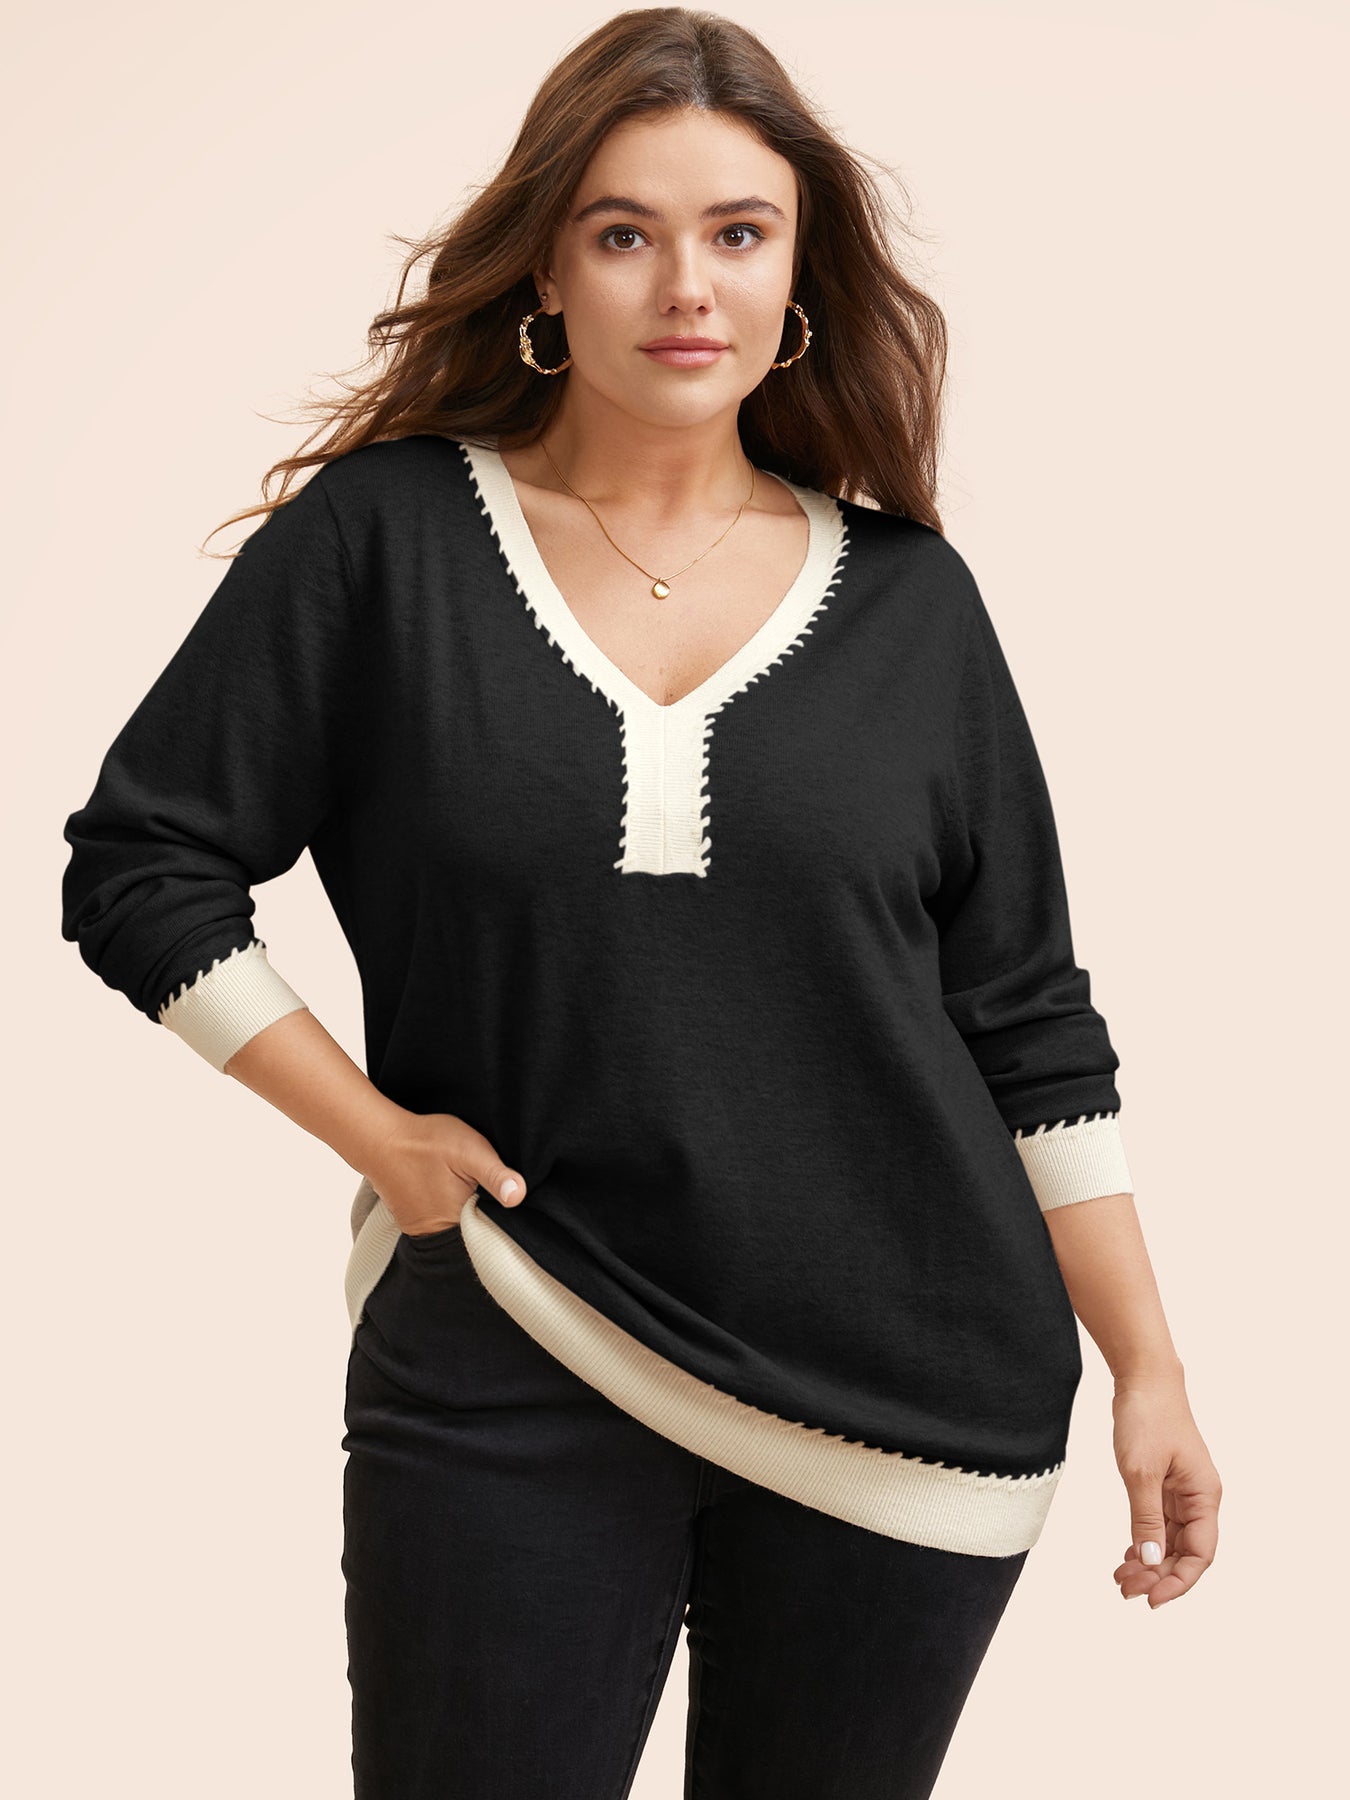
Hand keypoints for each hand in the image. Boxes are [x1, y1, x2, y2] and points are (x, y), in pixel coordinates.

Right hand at [360, 1109, 527, 1236]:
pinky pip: (437, 1222)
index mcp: (456, 1224)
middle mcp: (436, 1235)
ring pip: (455, 1229)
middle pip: (473, 1234)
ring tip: (468, 1189)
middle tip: (485, 1189)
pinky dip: (447, 1210)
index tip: (506, 1200)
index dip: (503, 1219)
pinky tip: (450, 1190)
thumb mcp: (470, 1151)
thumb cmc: (425, 1142)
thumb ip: (496, 1175)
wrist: (380, 1138)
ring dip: (465, 1213)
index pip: (492, 1235)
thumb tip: (519, 1197)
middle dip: (484, 1217)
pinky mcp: (410, 1220)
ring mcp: (419, 1230)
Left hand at [1111, 1369, 1220, 1607]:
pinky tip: (1127, 1556)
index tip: (1152, 1599)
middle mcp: (1198, 1498)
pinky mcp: (1164, 1485)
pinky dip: (1144, 1542)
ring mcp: (1181, 1492)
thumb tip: (1152, 1562)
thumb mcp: (1141, 1472)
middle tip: (1126, 1590)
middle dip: (1158, 1575)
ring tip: (1121, 1579)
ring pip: (1171, 1541)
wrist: (1143, 1379)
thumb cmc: (1147, 1418)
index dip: (1180, 1581)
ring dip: (1149, 1563)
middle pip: (1186, 1552)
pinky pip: (1159, 1524)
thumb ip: (1146, 1519)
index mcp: (1204, 1496)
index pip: (1201, 1554)